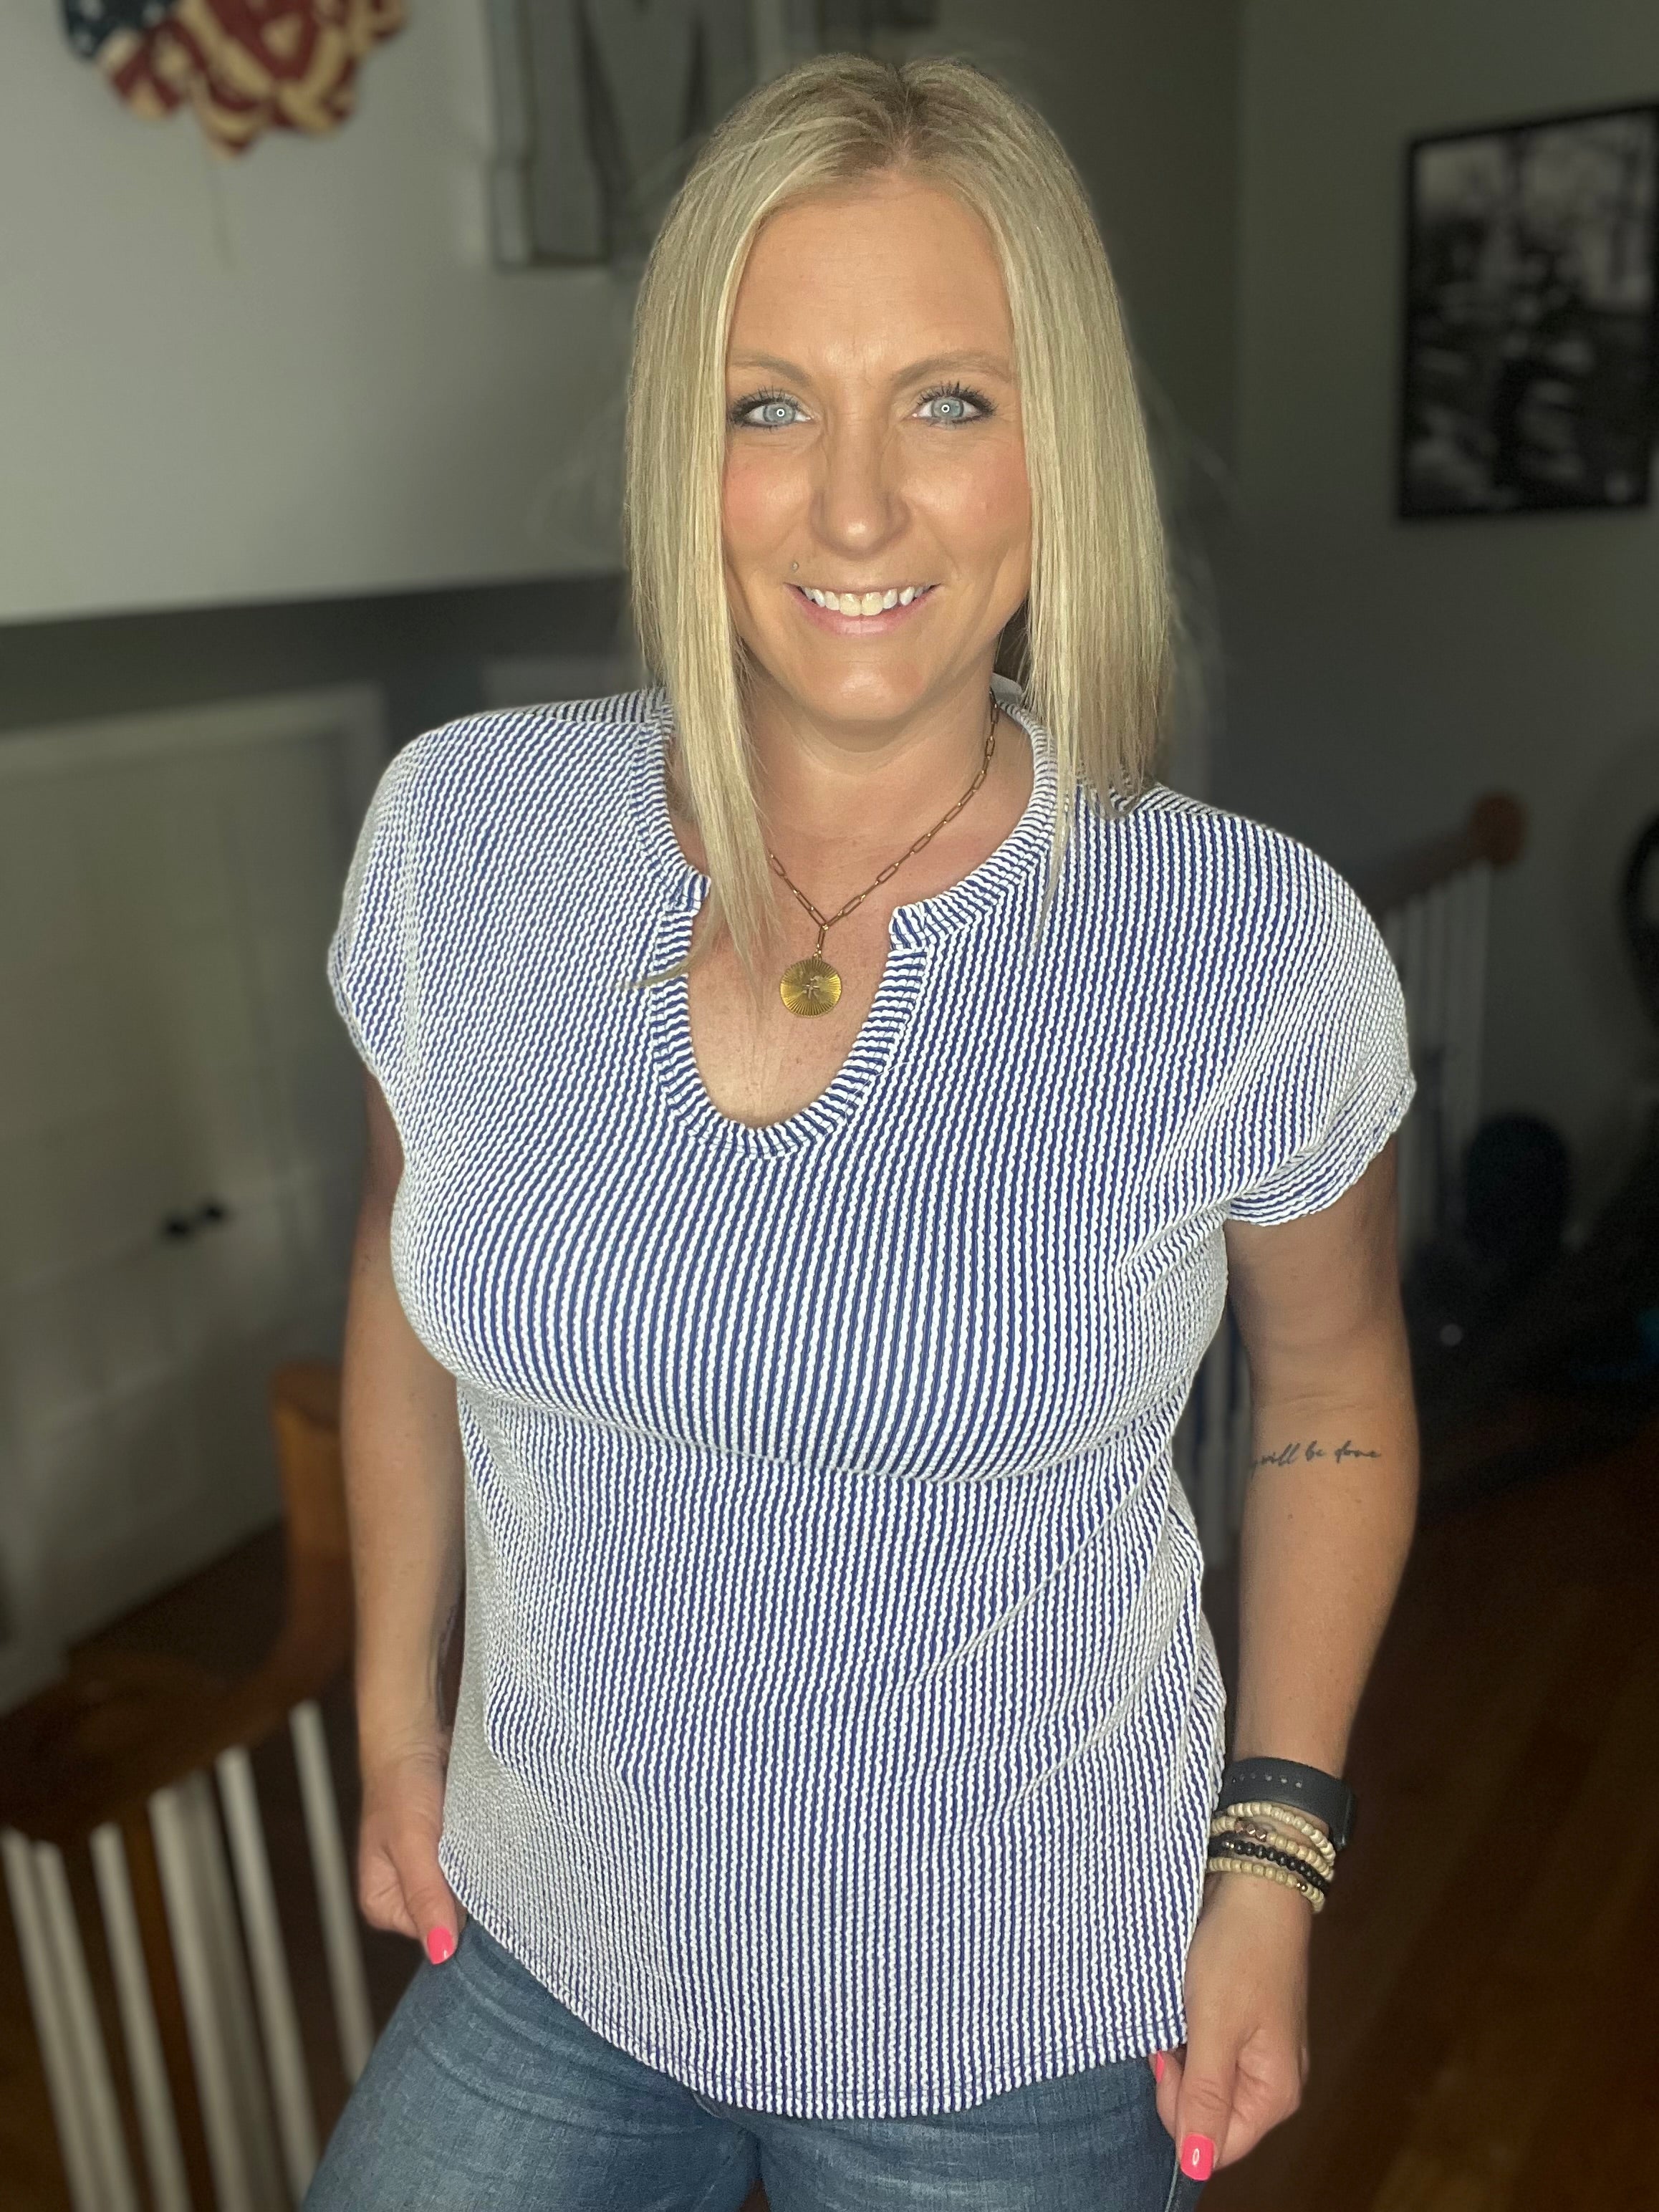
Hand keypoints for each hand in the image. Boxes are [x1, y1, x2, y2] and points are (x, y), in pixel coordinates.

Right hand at [358, 1729, 464, 1963]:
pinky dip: (484, 1856)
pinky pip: (474, 1868)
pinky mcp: (451, 1854)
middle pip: (452, 1915)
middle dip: (472, 1892)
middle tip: (481, 1858)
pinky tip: (488, 1838)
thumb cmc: (402, 1786)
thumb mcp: (413, 1844)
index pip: (436, 1933)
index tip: (476, 1883)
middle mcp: (405, 1896)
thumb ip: (426, 1896)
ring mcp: (429, 1875)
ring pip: (467, 1891)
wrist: (416, 1739)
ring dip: (481, 1872)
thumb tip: (441, 1953)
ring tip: (483, 1844)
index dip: (459, 1911)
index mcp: (382, 1905)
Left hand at [1148, 1870, 1310, 2177]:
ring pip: (1205, 2084)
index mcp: (1275, 2092)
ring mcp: (1261, 2053)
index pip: (1215, 2145)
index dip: (1180, 2112)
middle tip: (1172, 2031)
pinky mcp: (1246, 2026)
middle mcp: (1273, 2081)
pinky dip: (1190, 2035)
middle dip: (1180, 2082)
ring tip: (1180, 2010)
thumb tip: (1195, 2166)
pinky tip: (1186, 2003)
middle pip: (1210, 2116)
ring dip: (1182, 2055)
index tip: (1168, 2059)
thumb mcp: (1214, 2025)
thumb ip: (1205, 2097)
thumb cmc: (1239, 1951)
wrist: (1257, 1883)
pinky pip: (1210, 2054)